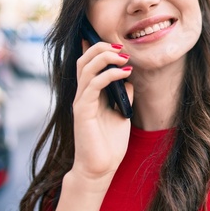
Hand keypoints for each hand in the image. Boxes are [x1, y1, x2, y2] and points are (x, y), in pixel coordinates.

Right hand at [70, 41, 132, 183]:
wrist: (101, 167)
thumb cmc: (109, 142)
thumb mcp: (122, 112)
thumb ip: (123, 94)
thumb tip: (128, 78)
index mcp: (90, 93)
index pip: (87, 63)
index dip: (96, 48)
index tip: (116, 43)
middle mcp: (82, 94)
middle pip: (83, 59)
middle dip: (101, 48)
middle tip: (121, 49)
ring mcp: (81, 101)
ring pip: (85, 67)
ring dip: (105, 57)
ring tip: (124, 57)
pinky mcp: (83, 111)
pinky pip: (93, 85)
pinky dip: (109, 75)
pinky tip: (124, 73)